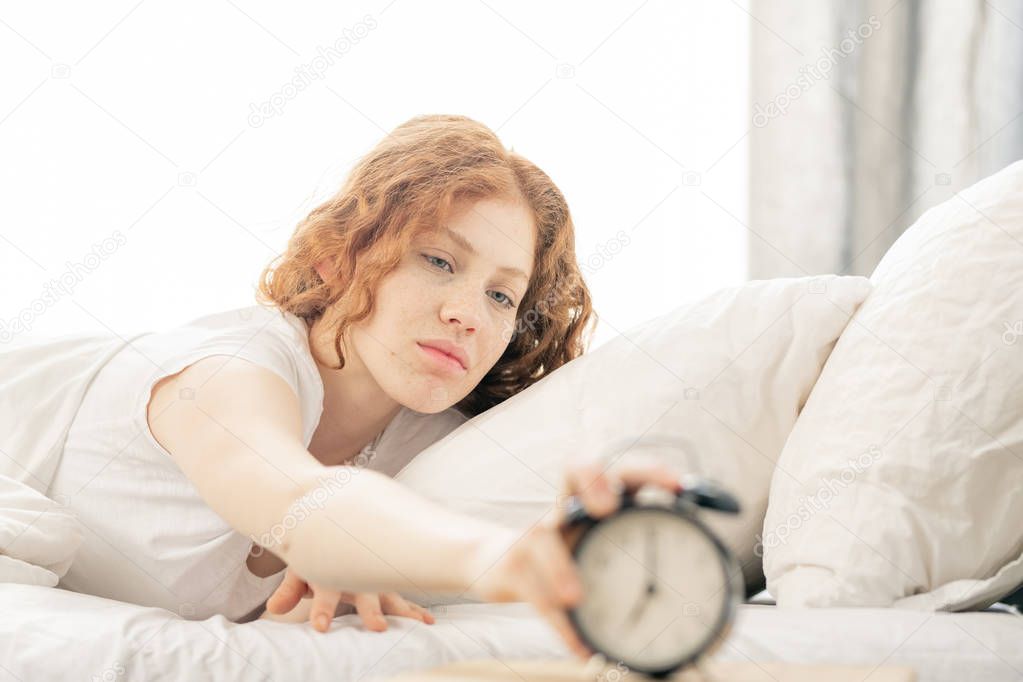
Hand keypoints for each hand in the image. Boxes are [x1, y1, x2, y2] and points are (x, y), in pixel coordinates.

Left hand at [265, 567, 435, 632]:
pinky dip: (415, 609)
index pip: (326, 590)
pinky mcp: (386, 584)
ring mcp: (375, 578)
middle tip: (377, 628)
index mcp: (333, 568)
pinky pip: (403, 597)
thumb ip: (289, 589)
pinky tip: (429, 621)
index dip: (322, 608)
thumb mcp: (300, 567)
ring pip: (391, 594)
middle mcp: (358, 572)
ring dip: (404, 610)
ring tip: (420, 623)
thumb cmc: (318, 551)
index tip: (320, 626)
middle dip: (371, 611)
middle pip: (366, 593)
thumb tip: (274, 608)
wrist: (337, 524)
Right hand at [464, 453, 682, 660]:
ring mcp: (536, 535)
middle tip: (607, 509)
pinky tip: (580, 646)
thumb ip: (640, 547)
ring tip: (574, 596)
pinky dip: (560, 626)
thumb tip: (711, 576)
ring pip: (543, 537)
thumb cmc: (566, 555)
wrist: (500, 564)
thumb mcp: (600, 544)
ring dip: (560, 566)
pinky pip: (537, 597)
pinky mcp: (514, 569)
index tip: (677, 485)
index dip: (647, 470)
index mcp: (595, 501)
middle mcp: (566, 509)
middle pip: (576, 469)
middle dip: (594, 481)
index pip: (621, 470)